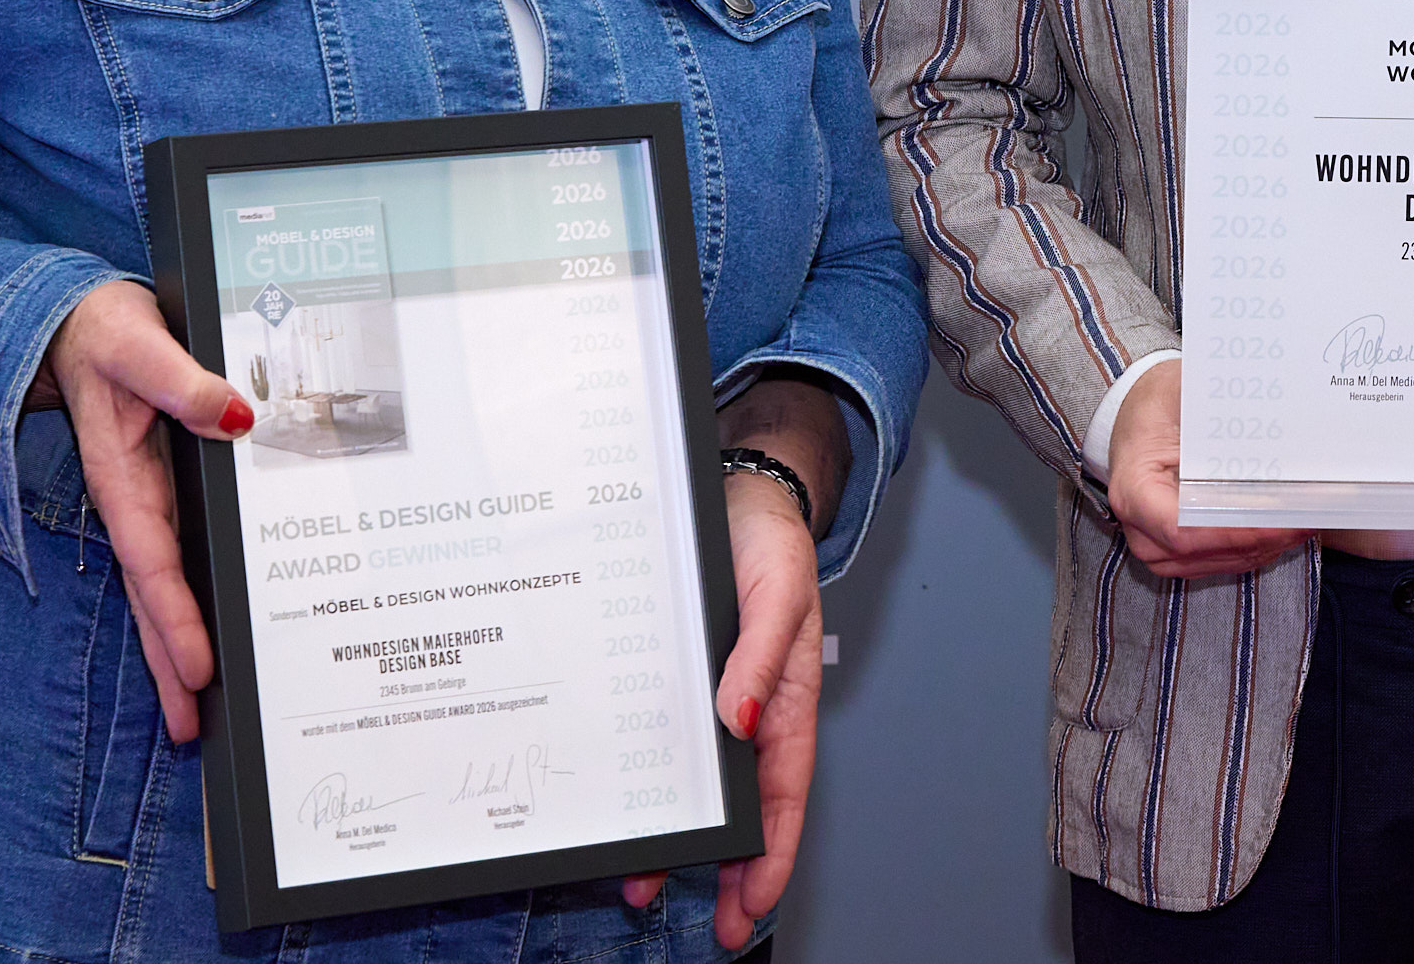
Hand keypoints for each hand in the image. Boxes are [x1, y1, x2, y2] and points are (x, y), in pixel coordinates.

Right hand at [29, 278, 253, 741]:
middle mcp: (131, 501)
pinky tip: (202, 641)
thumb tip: (236, 416)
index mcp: (120, 473)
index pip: (152, 558)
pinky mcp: (158, 496)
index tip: (196, 668)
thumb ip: (184, 380)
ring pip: (158, 588)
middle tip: (189, 730)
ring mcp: (144, 504)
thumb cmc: (104, 331)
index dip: (173, 615)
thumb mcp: (140, 343)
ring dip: (172, 647)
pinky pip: (170, 560)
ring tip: (191, 715)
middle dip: (168, 662)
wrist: (76, 321)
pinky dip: (182, 604)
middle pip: (151, 596)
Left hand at [625, 481, 824, 944]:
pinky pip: (662, 745)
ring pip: (698, 784)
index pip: (785, 790)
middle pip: (744, 806)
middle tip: (714, 926)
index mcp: (786, 698)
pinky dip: (649, 784)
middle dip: (731, 871)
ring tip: (646, 886)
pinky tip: (627, 809)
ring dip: (680, 837)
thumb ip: (764, 654)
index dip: (774, 851)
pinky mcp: (672, 684)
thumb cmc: (767, 540)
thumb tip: (744, 720)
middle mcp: (747, 709)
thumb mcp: (778, 589)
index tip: (755, 900)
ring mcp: (708, 700)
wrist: (730, 493)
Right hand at [1104, 362, 1304, 581]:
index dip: (1233, 531)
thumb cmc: (1159, 403)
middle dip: (1261, 539)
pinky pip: (1218, 559)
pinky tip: (1283, 529)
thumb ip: (1219, 404)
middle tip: (1308, 517)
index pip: (1182, 528)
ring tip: (1304, 522)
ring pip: (1216, 562)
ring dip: (1263, 547)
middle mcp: (1139, 527)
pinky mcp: (1175, 550)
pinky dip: (1253, 548)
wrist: (1140, 416)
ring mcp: (1156, 545)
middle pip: (1204, 550)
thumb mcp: (1182, 390)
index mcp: (1134, 489)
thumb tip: (1268, 410)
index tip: (1278, 521)